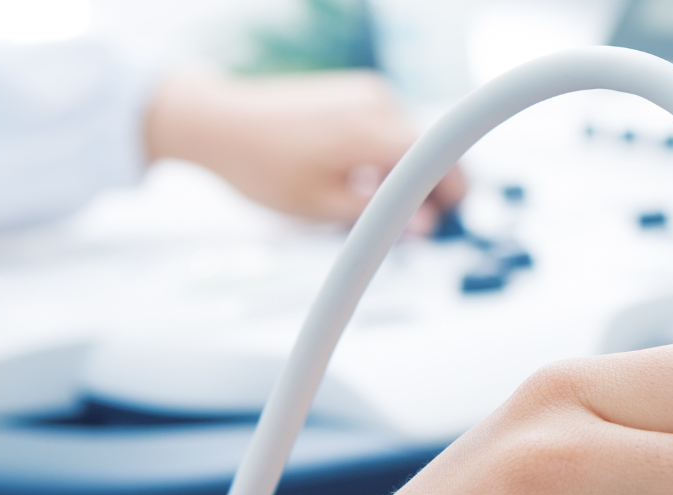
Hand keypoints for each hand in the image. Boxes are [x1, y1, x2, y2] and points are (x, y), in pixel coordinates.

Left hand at [143, 68, 466, 226]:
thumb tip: (424, 226)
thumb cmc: (259, 163)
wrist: (218, 121)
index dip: (455, 190)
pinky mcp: (356, 91)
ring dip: (403, 172)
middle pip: (428, 150)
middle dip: (427, 188)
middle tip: (409, 226)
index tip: (451, 216)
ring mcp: (367, 92)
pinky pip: (389, 127)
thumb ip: (379, 216)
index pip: (440, 159)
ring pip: (409, 141)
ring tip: (365, 201)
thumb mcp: (320, 206)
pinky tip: (354, 177)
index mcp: (370, 131)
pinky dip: (385, 154)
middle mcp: (376, 102)